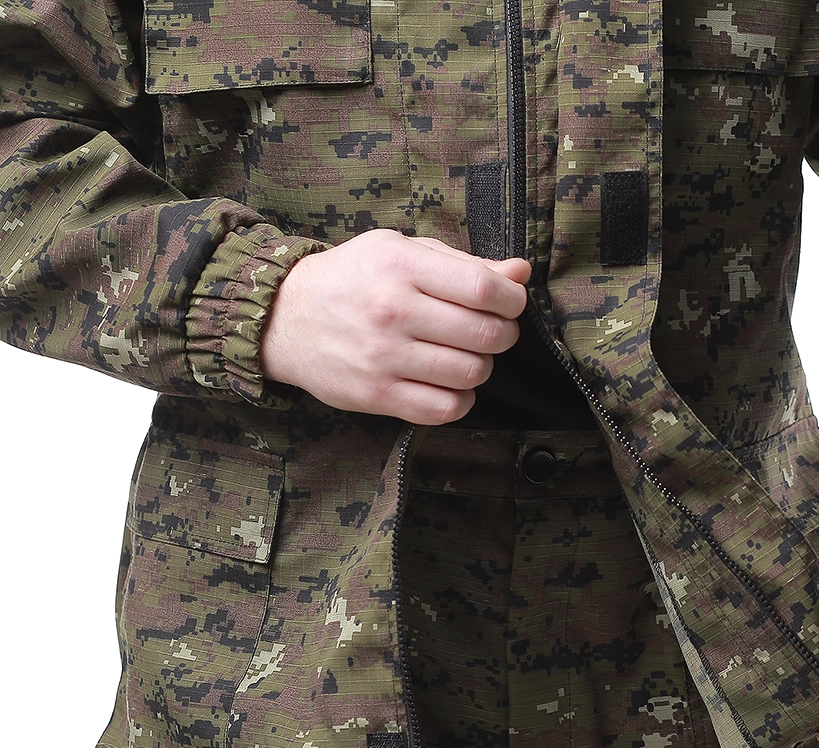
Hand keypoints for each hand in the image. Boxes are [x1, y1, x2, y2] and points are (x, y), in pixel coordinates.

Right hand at [260, 230, 530, 423]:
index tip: (509, 304)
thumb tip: (520, 272)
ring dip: (481, 367)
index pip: (482, 288)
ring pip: (470, 373)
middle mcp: (392, 311)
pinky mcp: (376, 395)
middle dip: (502, 335)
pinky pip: (443, 409)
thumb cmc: (352, 279)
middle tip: (490, 332)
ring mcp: (383, 357)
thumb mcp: (400, 252)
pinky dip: (460, 400)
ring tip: (466, 356)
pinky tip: (451, 385)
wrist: (283, 319)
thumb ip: (462, 263)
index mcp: (401, 266)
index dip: (511, 300)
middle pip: (484, 334)